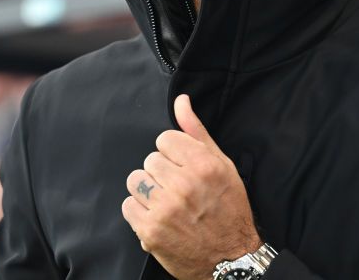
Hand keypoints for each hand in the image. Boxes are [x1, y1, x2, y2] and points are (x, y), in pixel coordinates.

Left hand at [123, 94, 260, 279]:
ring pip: (136, 180)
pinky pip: (128, 205)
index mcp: (203, 165)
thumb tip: (181, 101)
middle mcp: (184, 185)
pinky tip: (158, 216)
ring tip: (166, 201)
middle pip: (150, 160)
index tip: (183, 167)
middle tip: (178, 188)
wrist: (230, 258)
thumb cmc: (229, 208)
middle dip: (162, 172)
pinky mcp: (150, 231)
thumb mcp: (222, 165)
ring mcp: (165, 209)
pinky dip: (140, 210)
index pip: (165, 139)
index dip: (173, 153)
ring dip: (148, 189)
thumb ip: (196, 131)